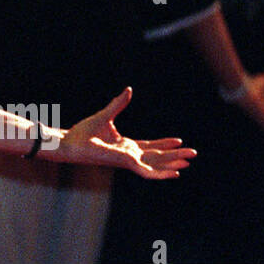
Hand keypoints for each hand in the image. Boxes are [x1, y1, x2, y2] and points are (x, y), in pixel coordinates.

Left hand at [53, 87, 197, 179]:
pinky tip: (176, 173)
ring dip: (172, 163)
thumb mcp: (106, 115)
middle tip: (193, 153)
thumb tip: (128, 89)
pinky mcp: (126, 164)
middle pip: (157, 156)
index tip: (179, 140)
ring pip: (156, 165)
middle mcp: (129, 154)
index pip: (149, 147)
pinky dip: (162, 174)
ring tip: (189, 161)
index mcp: (125, 145)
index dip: (164, 144)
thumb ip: (118, 104)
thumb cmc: (83, 132)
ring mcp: (128, 160)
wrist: (70, 142)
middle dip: (175, 155)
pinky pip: (148, 172)